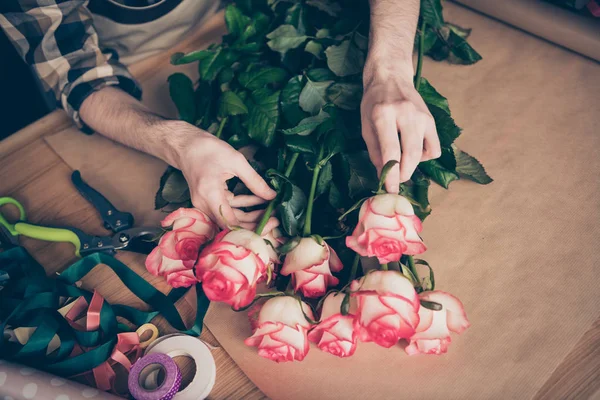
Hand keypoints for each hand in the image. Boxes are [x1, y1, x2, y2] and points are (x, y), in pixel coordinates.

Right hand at [166, 121, 276, 228]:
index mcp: (210, 195)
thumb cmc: (208, 149)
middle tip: (275, 218)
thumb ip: (254, 181)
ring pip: (231, 217)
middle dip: (255, 223)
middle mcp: (204, 204)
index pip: (232, 223)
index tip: (272, 222)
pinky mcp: (208, 200)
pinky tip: (259, 199)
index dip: (253, 227)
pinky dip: (243, 205)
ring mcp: (205, 204)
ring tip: (270, 208)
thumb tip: (272, 196)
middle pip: (232, 224)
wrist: (185, 145)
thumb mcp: (236, 161)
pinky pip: (227, 208)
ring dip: (251, 214)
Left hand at [361, 62, 440, 192]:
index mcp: (383, 114)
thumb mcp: (365, 125)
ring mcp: (421, 116)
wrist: (391, 76)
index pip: (391, 151)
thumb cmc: (373, 102)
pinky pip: (434, 147)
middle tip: (395, 181)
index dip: (391, 174)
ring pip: (423, 153)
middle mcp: (405, 114)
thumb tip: (383, 175)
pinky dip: (424, 156)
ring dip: (412, 166)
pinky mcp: (431, 119)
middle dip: (403, 174)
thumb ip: (374, 151)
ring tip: (400, 163)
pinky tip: (413, 150)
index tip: (391, 189)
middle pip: (411, 154)